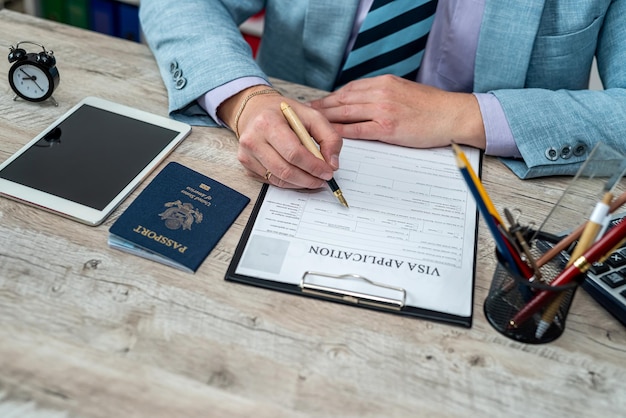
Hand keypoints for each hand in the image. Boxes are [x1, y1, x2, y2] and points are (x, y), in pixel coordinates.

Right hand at [218, 86, 342, 188]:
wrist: (255, 110)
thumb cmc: (283, 113)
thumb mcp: (311, 115)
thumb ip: (329, 137)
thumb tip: (332, 164)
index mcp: (268, 122)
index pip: (294, 153)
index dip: (314, 166)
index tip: (328, 172)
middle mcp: (253, 139)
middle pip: (285, 170)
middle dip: (309, 179)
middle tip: (323, 179)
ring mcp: (246, 154)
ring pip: (278, 179)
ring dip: (300, 183)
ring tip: (314, 179)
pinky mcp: (246, 165)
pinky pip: (271, 181)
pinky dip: (288, 182)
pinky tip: (298, 175)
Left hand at [310, 75, 485, 149]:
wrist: (452, 115)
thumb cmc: (431, 106)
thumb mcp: (404, 90)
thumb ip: (383, 93)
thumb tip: (364, 101)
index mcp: (384, 82)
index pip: (350, 89)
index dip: (331, 97)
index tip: (319, 103)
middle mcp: (381, 93)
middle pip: (343, 100)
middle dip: (322, 108)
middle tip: (306, 114)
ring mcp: (383, 110)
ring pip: (346, 114)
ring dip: (326, 121)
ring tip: (313, 127)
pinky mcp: (387, 129)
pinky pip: (358, 131)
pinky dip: (341, 134)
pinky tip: (331, 138)